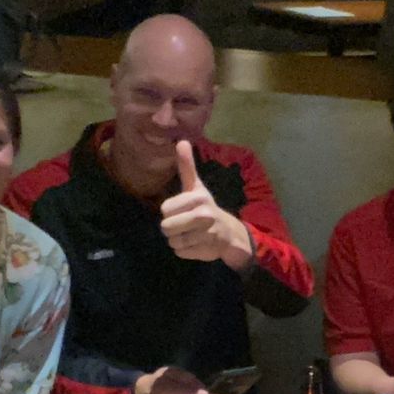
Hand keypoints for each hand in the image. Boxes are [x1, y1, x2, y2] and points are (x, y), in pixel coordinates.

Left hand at [160, 141, 252, 267]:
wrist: (228, 233)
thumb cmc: (206, 207)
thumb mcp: (196, 186)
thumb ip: (187, 166)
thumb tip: (181, 141)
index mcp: (198, 198)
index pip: (165, 209)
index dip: (170, 211)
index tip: (182, 210)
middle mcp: (204, 215)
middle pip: (167, 227)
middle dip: (171, 227)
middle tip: (184, 224)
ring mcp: (205, 234)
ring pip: (173, 241)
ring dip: (177, 239)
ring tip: (190, 233)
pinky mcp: (204, 250)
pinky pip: (180, 252)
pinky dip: (184, 250)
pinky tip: (195, 243)